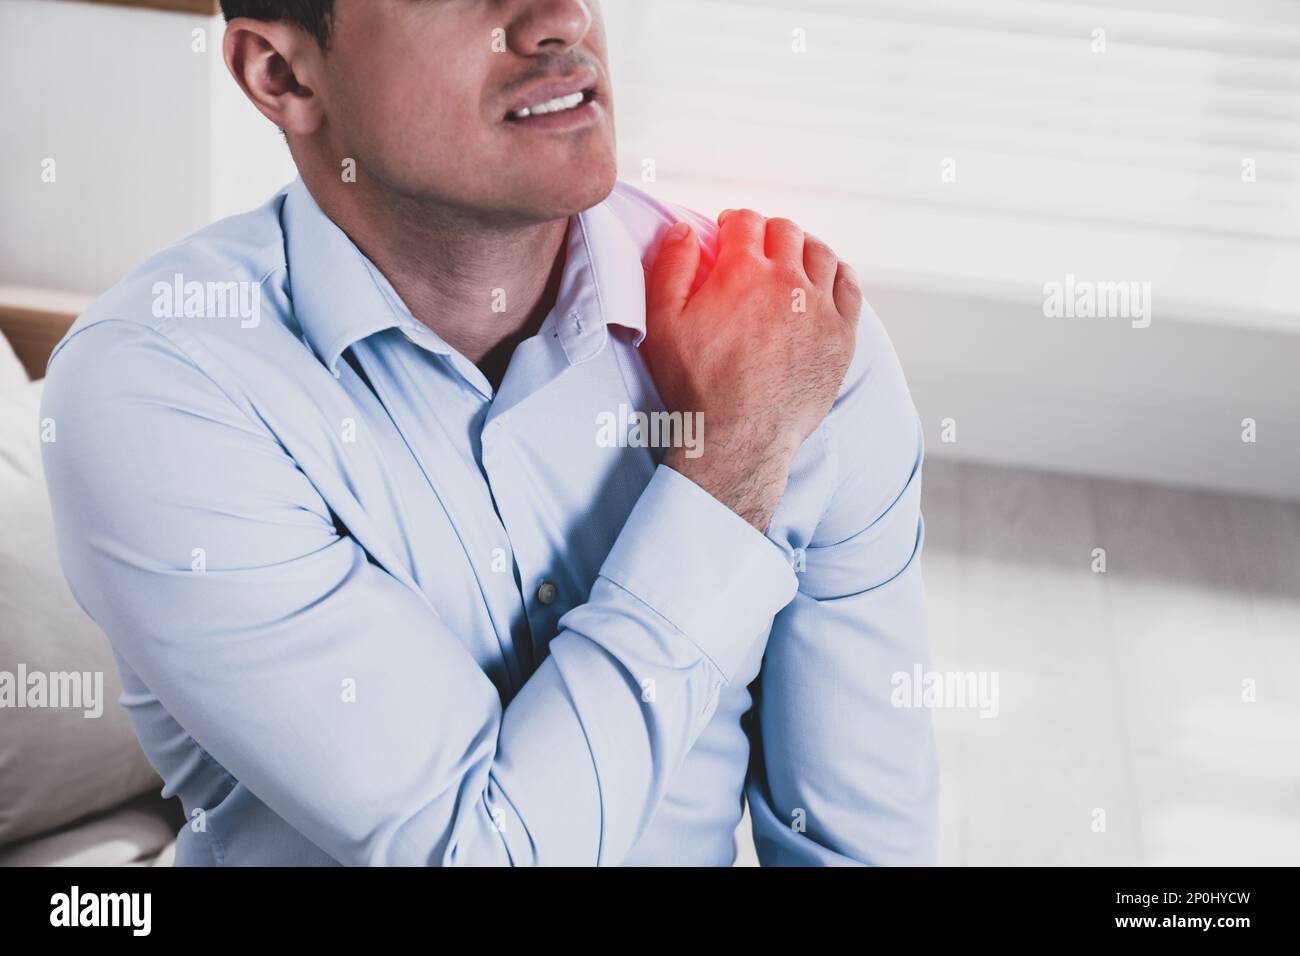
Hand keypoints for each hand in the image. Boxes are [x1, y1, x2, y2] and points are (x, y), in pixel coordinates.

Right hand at [644, 210, 861, 531]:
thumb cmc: (697, 386)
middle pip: (785, 231)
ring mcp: (820, 308)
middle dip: (766, 232)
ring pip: (820, 253)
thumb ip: (672, 267)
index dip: (734, 221)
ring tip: (790, 258)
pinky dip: (836, 273)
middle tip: (756, 247)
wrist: (739, 438)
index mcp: (743, 272)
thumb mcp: (663, 323)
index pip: (746, 221)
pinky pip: (849, 286)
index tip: (728, 231)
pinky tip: (825, 279)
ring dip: (802, 247)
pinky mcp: (842, 336)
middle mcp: (787, 281)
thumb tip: (686, 230)